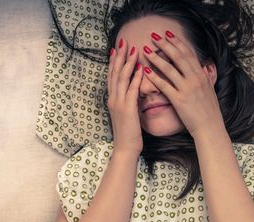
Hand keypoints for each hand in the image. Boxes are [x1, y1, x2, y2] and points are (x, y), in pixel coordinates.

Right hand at [107, 38, 143, 154]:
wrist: (125, 148)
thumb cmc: (128, 134)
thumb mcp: (126, 115)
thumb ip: (128, 101)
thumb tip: (133, 91)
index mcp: (112, 100)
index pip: (112, 77)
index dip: (114, 62)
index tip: (118, 48)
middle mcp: (113, 99)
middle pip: (114, 73)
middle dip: (119, 56)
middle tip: (124, 41)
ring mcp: (119, 104)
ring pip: (121, 78)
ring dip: (127, 63)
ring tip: (133, 49)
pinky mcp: (127, 109)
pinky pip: (131, 90)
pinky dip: (135, 78)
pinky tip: (141, 68)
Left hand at [141, 31, 224, 137]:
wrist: (210, 127)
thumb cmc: (209, 111)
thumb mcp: (210, 90)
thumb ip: (205, 77)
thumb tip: (203, 67)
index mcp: (202, 76)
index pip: (188, 54)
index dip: (178, 43)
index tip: (168, 34)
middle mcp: (195, 79)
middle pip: (178, 57)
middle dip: (165, 45)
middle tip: (154, 36)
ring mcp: (187, 89)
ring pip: (170, 69)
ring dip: (157, 58)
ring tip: (147, 50)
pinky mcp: (179, 100)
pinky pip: (164, 86)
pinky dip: (155, 77)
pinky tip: (146, 71)